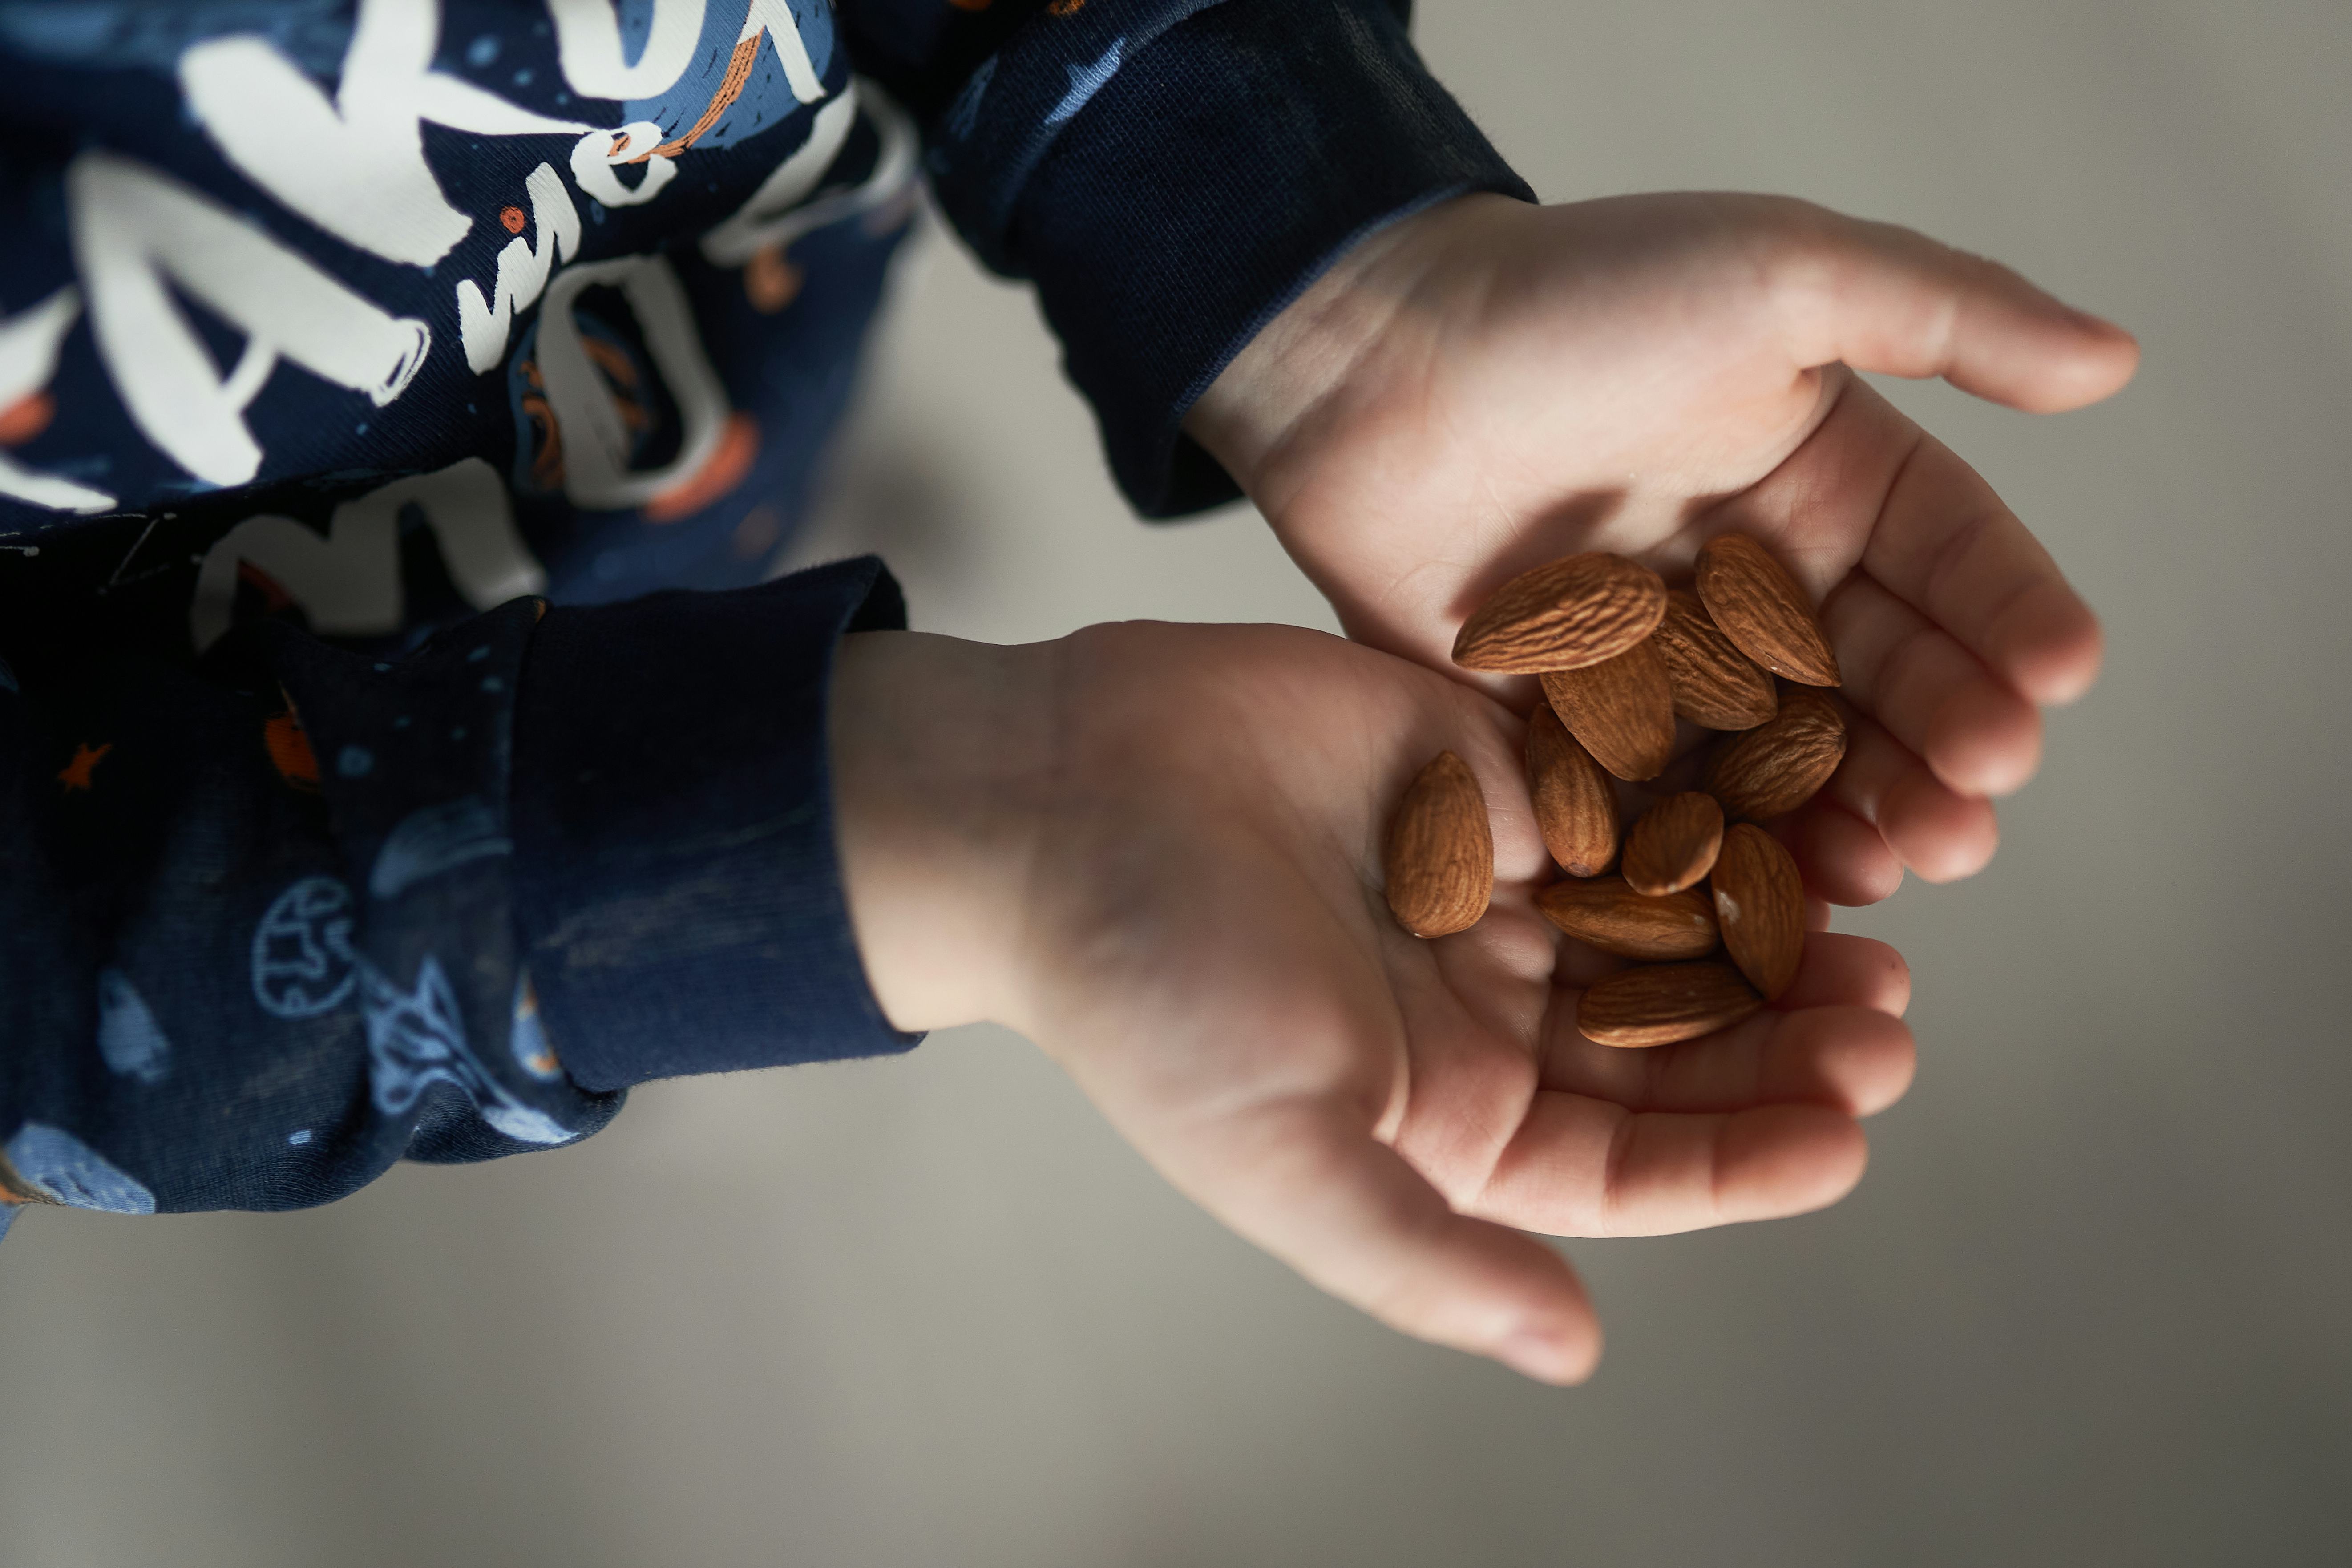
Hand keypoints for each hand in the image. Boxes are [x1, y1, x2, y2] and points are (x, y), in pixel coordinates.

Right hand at [830, 623, 1914, 1381]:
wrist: (1051, 798)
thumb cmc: (1142, 988)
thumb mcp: (1279, 1151)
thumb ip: (1425, 1252)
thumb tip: (1569, 1352)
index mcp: (1446, 1117)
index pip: (1632, 1161)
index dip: (1743, 1155)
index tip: (1843, 1130)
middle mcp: (1484, 1008)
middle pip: (1677, 1040)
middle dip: (1785, 1038)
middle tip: (1883, 1018)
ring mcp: (1491, 884)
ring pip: (1674, 917)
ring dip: (1773, 922)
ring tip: (1869, 917)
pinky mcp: (1483, 769)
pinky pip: (1625, 791)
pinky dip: (1707, 802)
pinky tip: (1787, 799)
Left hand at [1188, 193, 2139, 901]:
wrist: (1374, 361)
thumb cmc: (1575, 295)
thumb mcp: (1782, 268)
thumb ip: (1949, 314)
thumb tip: (2117, 360)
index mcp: (1828, 477)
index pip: (1952, 560)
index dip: (2008, 618)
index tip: (2056, 678)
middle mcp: (1761, 578)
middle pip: (1880, 680)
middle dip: (1941, 743)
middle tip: (1979, 799)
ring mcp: (1668, 660)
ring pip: (1786, 758)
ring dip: (1850, 813)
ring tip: (1904, 860)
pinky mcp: (1572, 723)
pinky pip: (1663, 799)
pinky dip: (1716, 848)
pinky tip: (1762, 892)